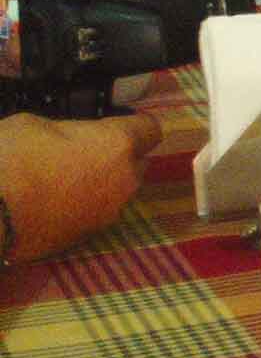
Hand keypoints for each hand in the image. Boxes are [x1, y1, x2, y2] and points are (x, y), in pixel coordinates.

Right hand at [0, 112, 162, 261]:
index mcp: (117, 145)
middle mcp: (125, 180)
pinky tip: (54, 200)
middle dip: (119, 155)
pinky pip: (97, 212)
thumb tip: (72, 138)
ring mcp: (110, 212)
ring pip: (118, 190)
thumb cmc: (8, 161)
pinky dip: (84, 204)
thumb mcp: (34, 124)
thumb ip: (69, 130)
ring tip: (64, 177)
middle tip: (83, 149)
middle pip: (137, 162)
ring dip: (102, 182)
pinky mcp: (90, 235)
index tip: (122, 122)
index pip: (151, 129)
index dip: (136, 123)